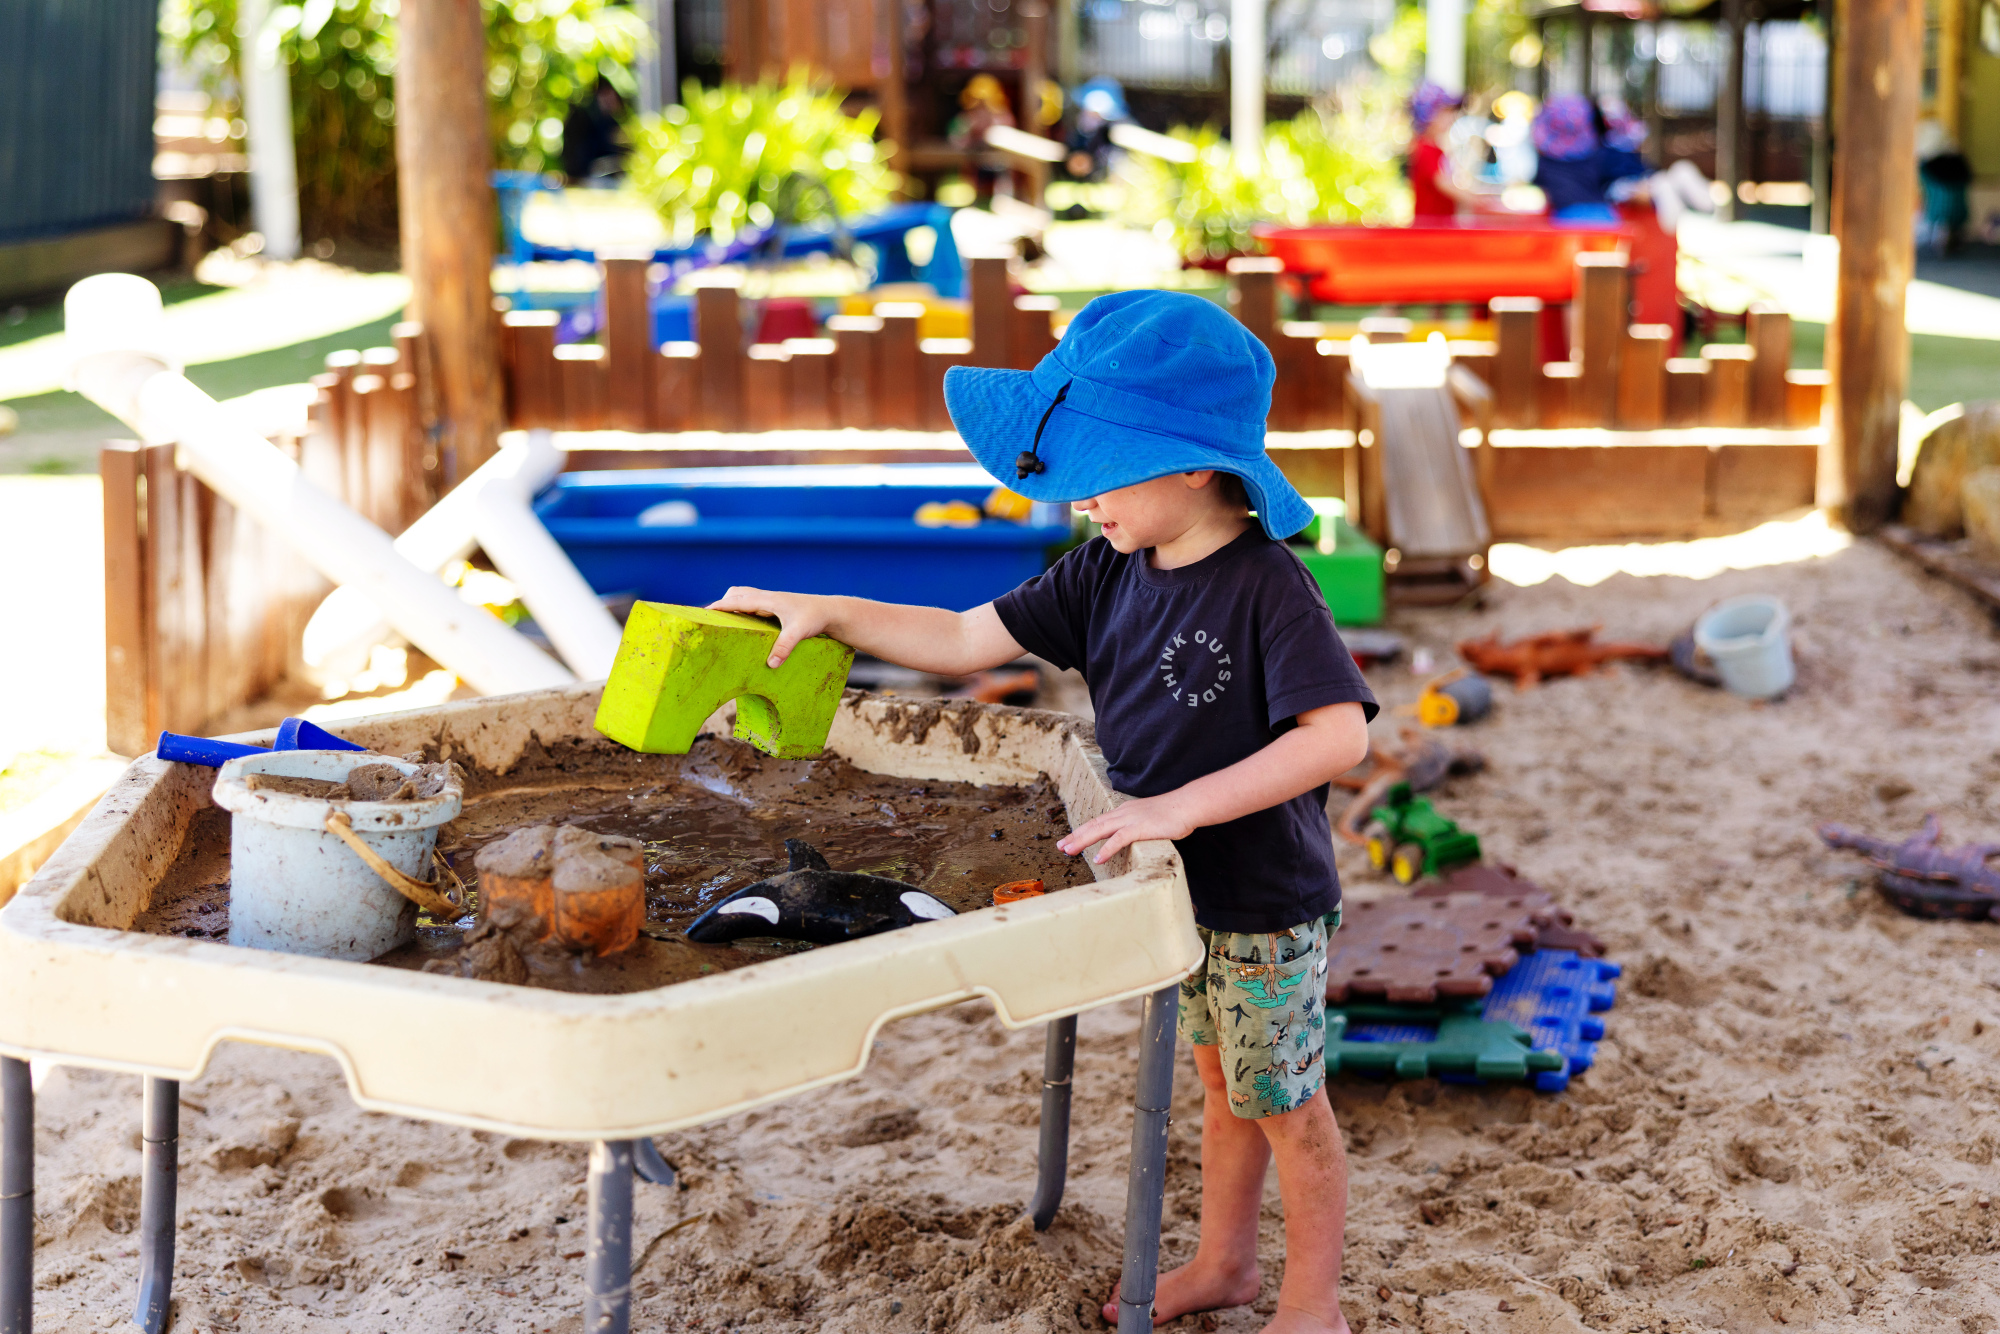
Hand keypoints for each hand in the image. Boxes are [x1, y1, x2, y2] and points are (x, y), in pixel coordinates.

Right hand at [707, 587, 832, 667]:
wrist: (831, 611)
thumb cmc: (815, 618)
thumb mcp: (799, 633)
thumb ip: (784, 647)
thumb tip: (771, 664)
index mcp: (768, 600)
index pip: (738, 600)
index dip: (720, 606)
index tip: (704, 612)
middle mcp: (767, 597)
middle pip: (737, 594)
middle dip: (723, 603)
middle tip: (710, 619)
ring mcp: (771, 601)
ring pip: (745, 597)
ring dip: (733, 605)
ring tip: (724, 622)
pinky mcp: (776, 606)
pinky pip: (752, 604)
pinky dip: (743, 609)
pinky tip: (744, 624)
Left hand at [1057, 793, 1195, 864]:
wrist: (1187, 805)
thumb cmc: (1173, 814)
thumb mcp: (1149, 819)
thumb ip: (1138, 826)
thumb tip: (1132, 836)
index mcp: (1125, 812)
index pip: (1098, 822)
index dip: (1082, 830)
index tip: (1068, 839)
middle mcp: (1123, 813)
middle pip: (1094, 825)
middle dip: (1075, 836)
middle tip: (1060, 847)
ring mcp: (1131, 819)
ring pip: (1100, 830)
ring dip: (1082, 841)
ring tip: (1069, 851)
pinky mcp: (1140, 828)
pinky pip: (1119, 839)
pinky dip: (1106, 849)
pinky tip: (1098, 858)